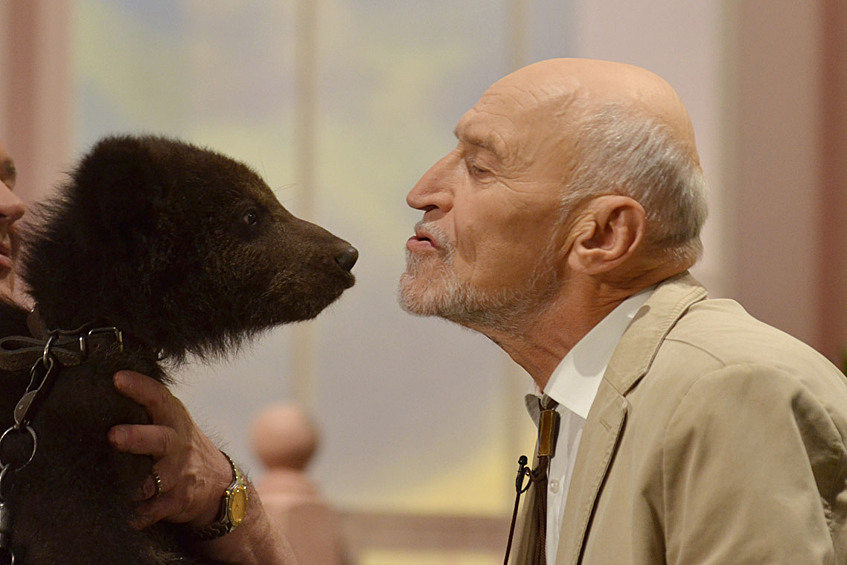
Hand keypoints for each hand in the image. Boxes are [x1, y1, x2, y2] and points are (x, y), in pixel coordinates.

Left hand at [108, 370, 232, 528]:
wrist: (219, 484)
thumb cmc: (182, 447)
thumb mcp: (174, 422)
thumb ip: (148, 409)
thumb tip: (107, 386)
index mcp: (174, 421)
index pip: (158, 398)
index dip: (139, 387)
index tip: (117, 378)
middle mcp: (178, 445)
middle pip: (159, 440)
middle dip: (136, 438)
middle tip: (113, 436)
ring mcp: (178, 475)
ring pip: (152, 481)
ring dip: (132, 486)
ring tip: (110, 487)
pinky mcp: (176, 501)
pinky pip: (151, 511)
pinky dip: (136, 515)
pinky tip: (123, 516)